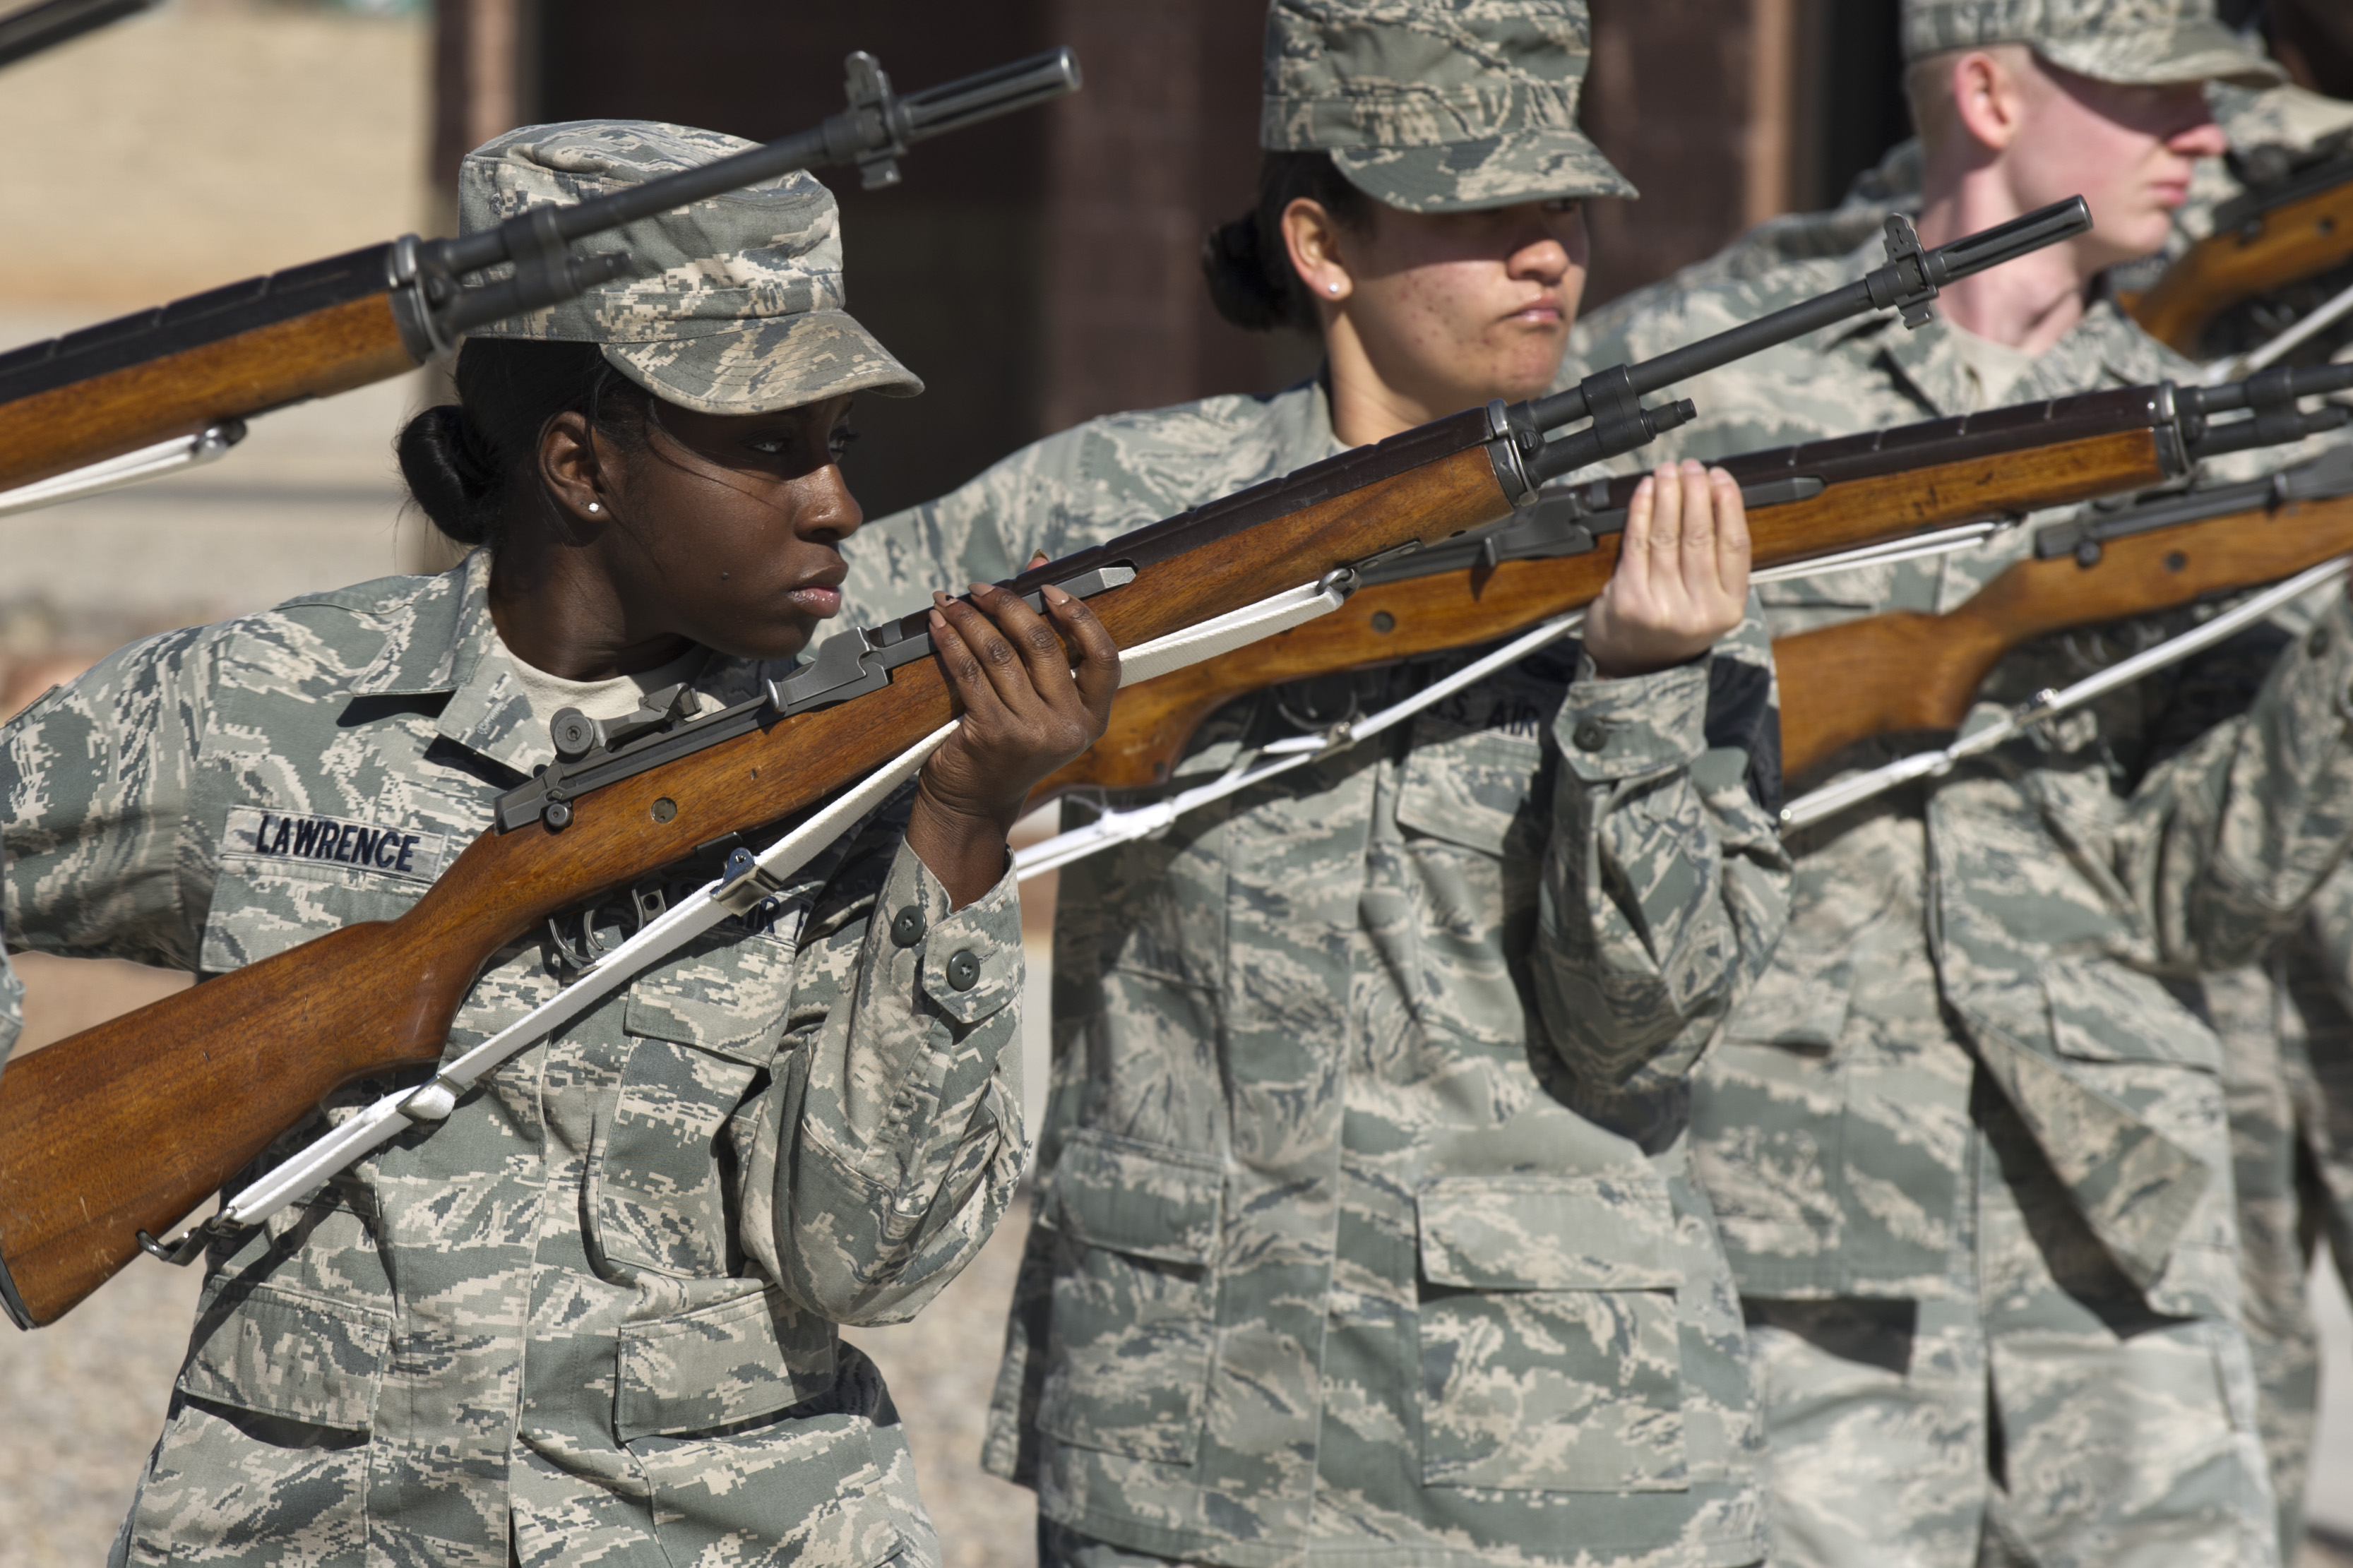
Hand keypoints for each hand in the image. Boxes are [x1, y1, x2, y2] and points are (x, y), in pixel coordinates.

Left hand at [904, 579, 1118, 905]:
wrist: (973, 802)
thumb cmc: (1008, 745)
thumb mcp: (1040, 703)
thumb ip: (1047, 641)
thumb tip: (1037, 563)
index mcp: (1091, 718)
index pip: (1104, 657)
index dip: (1080, 616)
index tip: (1050, 589)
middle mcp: (1068, 726)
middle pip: (1042, 645)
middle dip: (1008, 606)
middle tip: (982, 588)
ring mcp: (1032, 733)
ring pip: (1000, 655)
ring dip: (971, 620)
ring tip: (952, 603)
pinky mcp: (992, 734)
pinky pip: (970, 674)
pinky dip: (951, 644)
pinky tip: (939, 627)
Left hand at [1581, 459, 1749, 678]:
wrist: (1633, 666)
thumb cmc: (1672, 624)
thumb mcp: (1708, 603)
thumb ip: (1716, 562)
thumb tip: (1715, 497)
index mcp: (1729, 608)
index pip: (1735, 545)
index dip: (1728, 504)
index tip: (1721, 476)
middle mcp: (1699, 611)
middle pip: (1700, 536)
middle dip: (1696, 492)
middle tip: (1692, 466)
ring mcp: (1663, 607)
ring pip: (1668, 536)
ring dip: (1668, 495)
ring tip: (1669, 472)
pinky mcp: (1630, 600)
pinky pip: (1637, 544)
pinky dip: (1641, 512)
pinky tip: (1645, 492)